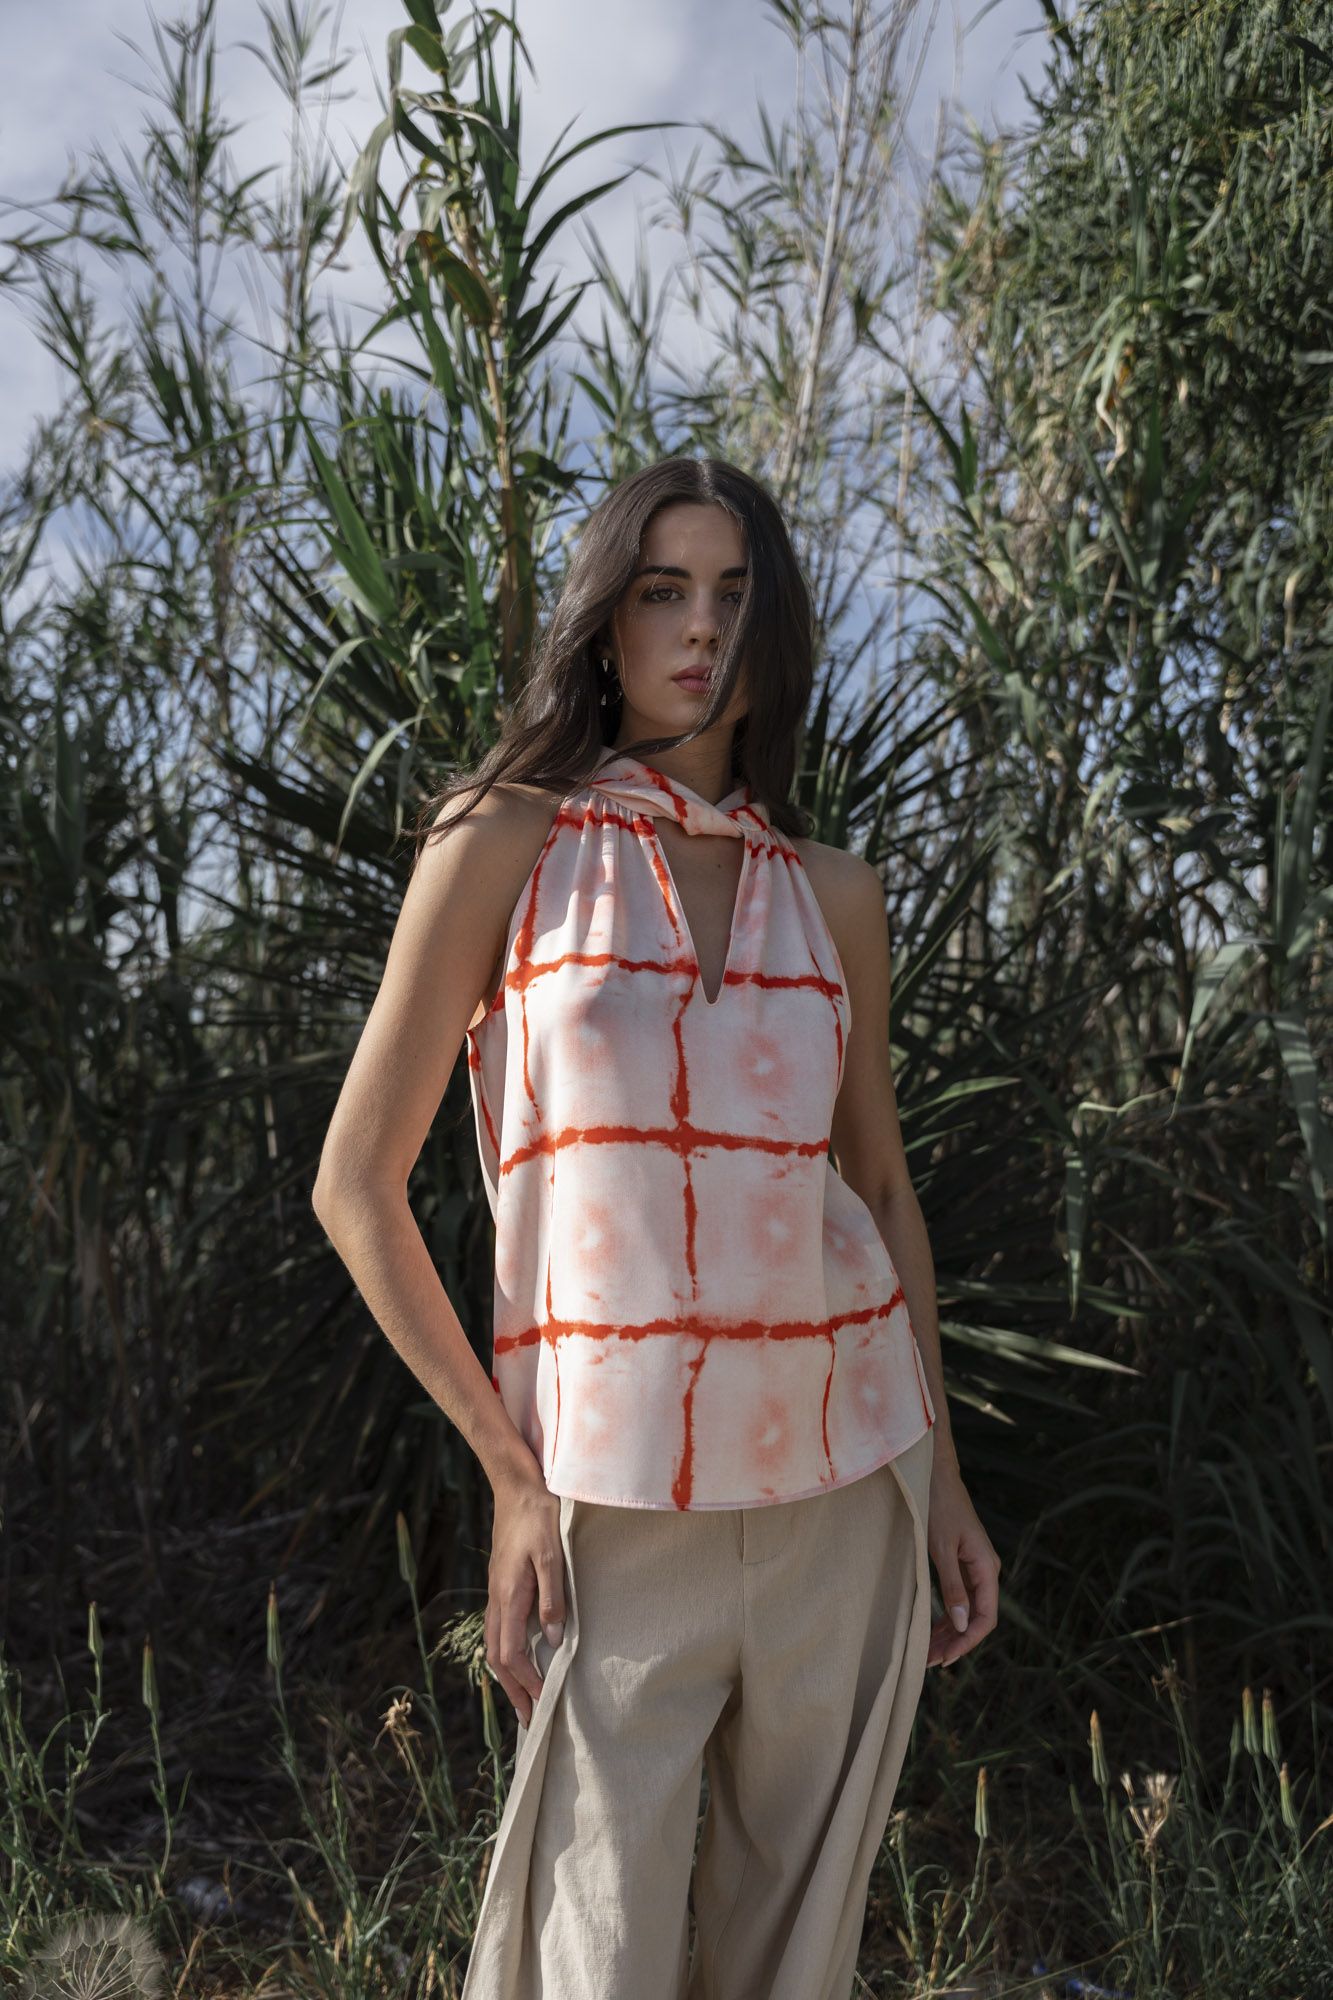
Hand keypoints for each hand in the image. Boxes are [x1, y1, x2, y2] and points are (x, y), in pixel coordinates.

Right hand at [485, 1463, 567, 1726]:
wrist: (517, 1487)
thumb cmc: (538, 1517)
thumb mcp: (552, 1555)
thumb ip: (553, 1598)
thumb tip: (554, 1640)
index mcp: (509, 1596)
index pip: (512, 1653)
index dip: (527, 1681)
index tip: (544, 1701)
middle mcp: (497, 1599)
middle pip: (498, 1658)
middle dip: (512, 1690)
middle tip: (528, 1719)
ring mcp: (496, 1592)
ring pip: (495, 1645)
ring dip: (508, 1675)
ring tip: (523, 1697)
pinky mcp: (501, 1584)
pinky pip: (498, 1629)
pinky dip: (506, 1653)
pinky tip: (518, 1656)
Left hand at [924, 1453, 999, 1667]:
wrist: (935, 1477)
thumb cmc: (938, 1508)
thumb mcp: (942, 1549)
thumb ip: (952, 1587)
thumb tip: (962, 1624)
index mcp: (988, 1568)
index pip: (986, 1618)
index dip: (968, 1641)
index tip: (945, 1658)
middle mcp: (986, 1571)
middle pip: (977, 1618)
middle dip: (956, 1642)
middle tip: (929, 1662)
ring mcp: (975, 1569)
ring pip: (968, 1611)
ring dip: (950, 1633)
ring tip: (927, 1653)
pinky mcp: (962, 1565)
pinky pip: (960, 1599)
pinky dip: (947, 1616)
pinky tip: (931, 1630)